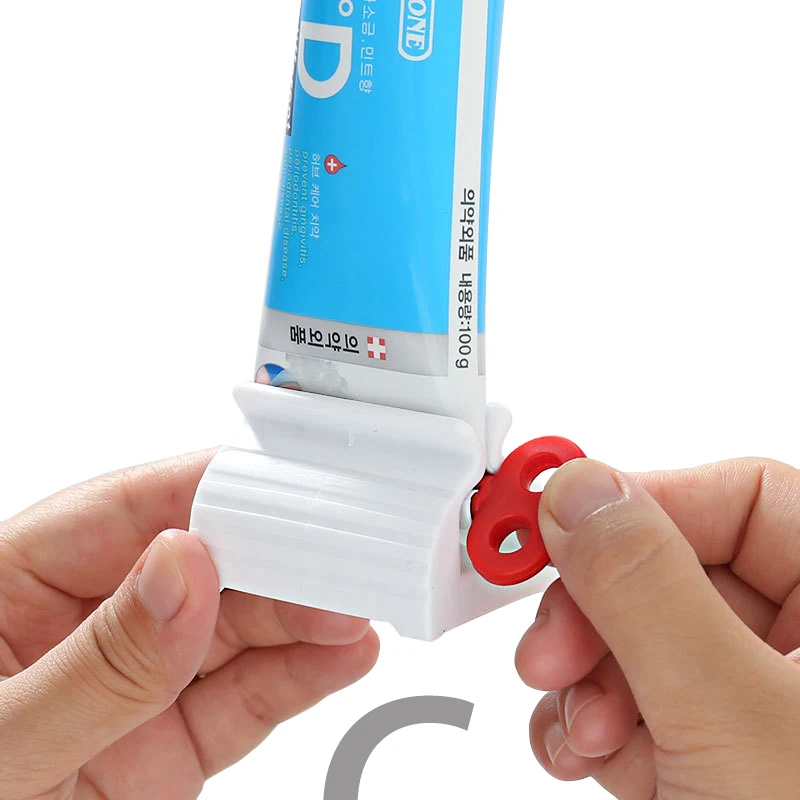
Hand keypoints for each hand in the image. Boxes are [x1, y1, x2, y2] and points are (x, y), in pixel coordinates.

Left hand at [0, 453, 378, 799]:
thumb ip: (96, 660)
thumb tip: (180, 568)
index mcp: (19, 582)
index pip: (131, 507)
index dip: (215, 491)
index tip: (285, 490)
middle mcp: (89, 623)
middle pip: (204, 561)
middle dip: (279, 552)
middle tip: (345, 551)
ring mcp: (139, 682)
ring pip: (239, 626)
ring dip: (307, 611)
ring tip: (357, 603)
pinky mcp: (174, 743)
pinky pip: (249, 698)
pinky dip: (305, 674)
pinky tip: (342, 654)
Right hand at [516, 457, 799, 797]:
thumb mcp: (728, 713)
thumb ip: (646, 589)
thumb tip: (578, 491)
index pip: (745, 497)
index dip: (644, 500)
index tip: (556, 519)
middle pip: (671, 571)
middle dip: (595, 612)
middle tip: (550, 646)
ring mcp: (754, 702)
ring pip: (637, 637)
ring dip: (584, 678)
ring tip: (580, 726)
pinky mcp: (709, 749)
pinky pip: (630, 700)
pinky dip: (590, 722)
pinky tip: (584, 752)